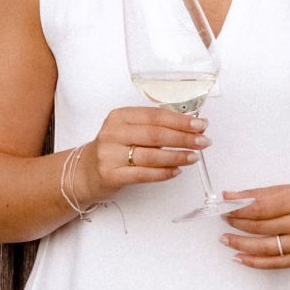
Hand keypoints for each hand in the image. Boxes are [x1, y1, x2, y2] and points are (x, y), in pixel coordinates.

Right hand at [80, 106, 207, 199]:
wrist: (85, 171)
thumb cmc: (114, 149)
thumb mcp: (129, 130)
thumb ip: (154, 127)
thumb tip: (190, 127)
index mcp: (120, 116)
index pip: (155, 115)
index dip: (181, 121)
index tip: (200, 124)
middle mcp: (113, 133)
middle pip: (156, 134)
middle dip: (184, 138)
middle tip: (203, 141)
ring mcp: (110, 154)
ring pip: (151, 155)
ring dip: (177, 156)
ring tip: (194, 157)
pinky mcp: (111, 174)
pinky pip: (144, 174)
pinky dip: (164, 173)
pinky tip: (177, 171)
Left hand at [218, 184, 289, 268]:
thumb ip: (261, 194)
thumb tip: (231, 196)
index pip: (259, 208)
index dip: (237, 209)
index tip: (224, 207)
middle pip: (260, 226)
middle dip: (237, 223)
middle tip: (223, 220)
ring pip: (265, 247)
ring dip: (240, 244)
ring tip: (226, 239)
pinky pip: (275, 263)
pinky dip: (255, 262)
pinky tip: (240, 257)